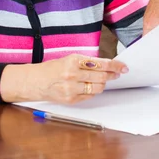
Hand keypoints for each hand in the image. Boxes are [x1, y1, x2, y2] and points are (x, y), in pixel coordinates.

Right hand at [1, 54, 127, 103]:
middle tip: (118, 72)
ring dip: (104, 83)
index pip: (100, 63)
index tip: (123, 66)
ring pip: (98, 88)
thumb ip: (87, 62)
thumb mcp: (70, 59)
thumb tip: (106, 65)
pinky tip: (92, 86)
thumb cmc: (53, 68)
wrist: (36, 82)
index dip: (114, 65)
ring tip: (104, 79)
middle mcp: (73, 75)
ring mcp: (72, 89)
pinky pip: (90, 96)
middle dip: (112, 74)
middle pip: (101, 76)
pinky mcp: (71, 100)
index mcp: (74, 61)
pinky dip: (93, 91)